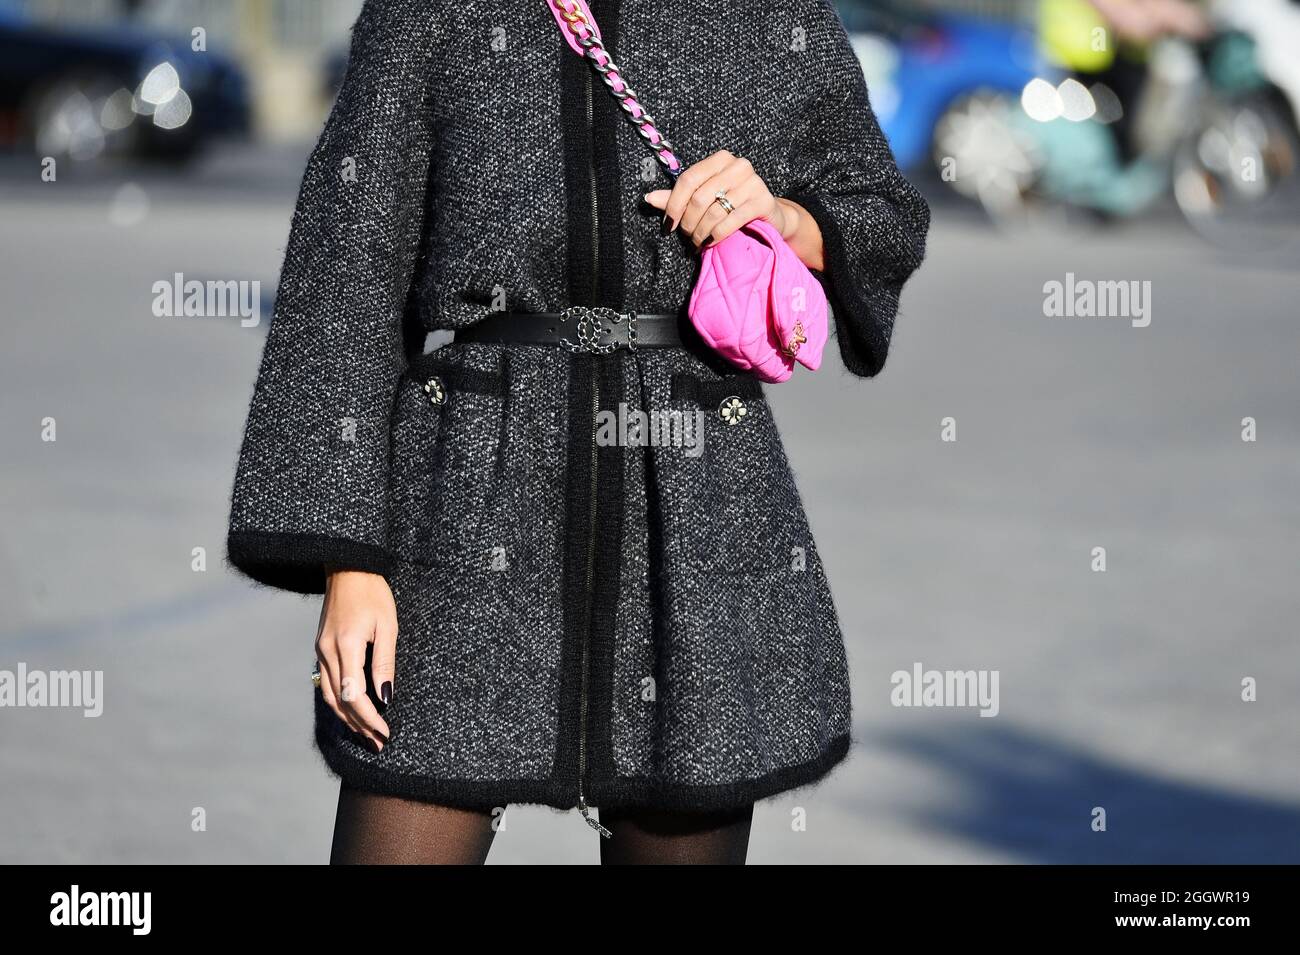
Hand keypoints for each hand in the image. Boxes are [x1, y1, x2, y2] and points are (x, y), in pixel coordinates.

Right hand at [316, 569, 396, 751]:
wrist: (348, 568)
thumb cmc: (374, 594)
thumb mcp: (388, 626)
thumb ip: (385, 662)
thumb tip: (385, 697)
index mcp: (346, 646)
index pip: (355, 695)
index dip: (369, 719)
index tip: (385, 733)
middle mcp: (327, 652)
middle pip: (340, 701)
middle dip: (360, 726)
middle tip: (379, 743)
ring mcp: (320, 651)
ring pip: (330, 696)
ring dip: (348, 719)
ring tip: (367, 735)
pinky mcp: (321, 648)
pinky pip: (327, 684)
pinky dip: (339, 703)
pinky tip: (351, 712)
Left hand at [644, 149, 793, 248]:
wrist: (769, 216)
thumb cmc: (732, 205)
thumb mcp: (705, 198)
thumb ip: (678, 198)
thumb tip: (649, 199)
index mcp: (720, 159)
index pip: (688, 179)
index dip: (673, 203)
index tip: (668, 224)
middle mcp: (738, 165)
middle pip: (699, 197)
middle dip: (688, 222)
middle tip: (687, 236)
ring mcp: (753, 182)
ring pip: (713, 211)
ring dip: (700, 232)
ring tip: (698, 241)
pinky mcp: (763, 201)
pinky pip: (730, 221)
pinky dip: (716, 235)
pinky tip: (711, 242)